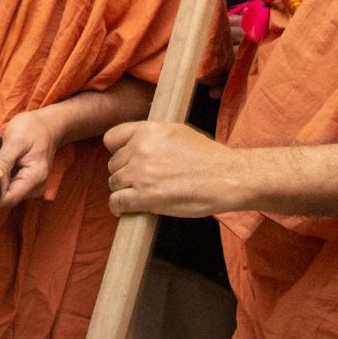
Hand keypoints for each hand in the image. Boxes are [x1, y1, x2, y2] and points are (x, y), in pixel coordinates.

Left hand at [0, 108, 65, 208]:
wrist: (48, 125)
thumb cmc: (33, 129)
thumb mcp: (16, 140)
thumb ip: (4, 160)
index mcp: (35, 177)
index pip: (9, 198)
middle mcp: (36, 187)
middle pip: (8, 198)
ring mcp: (33, 186)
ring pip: (8, 194)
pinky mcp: (28, 183)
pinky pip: (11, 187)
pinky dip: (2, 181)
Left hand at [104, 120, 237, 216]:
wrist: (226, 177)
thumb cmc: (208, 156)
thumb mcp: (177, 132)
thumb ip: (152, 136)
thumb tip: (134, 145)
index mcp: (147, 130)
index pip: (111, 138)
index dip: (117, 151)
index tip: (125, 159)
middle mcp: (140, 149)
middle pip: (113, 164)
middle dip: (124, 173)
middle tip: (140, 180)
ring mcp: (141, 173)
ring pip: (114, 183)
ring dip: (124, 190)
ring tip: (138, 194)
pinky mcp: (145, 196)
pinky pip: (117, 202)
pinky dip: (119, 207)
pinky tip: (125, 208)